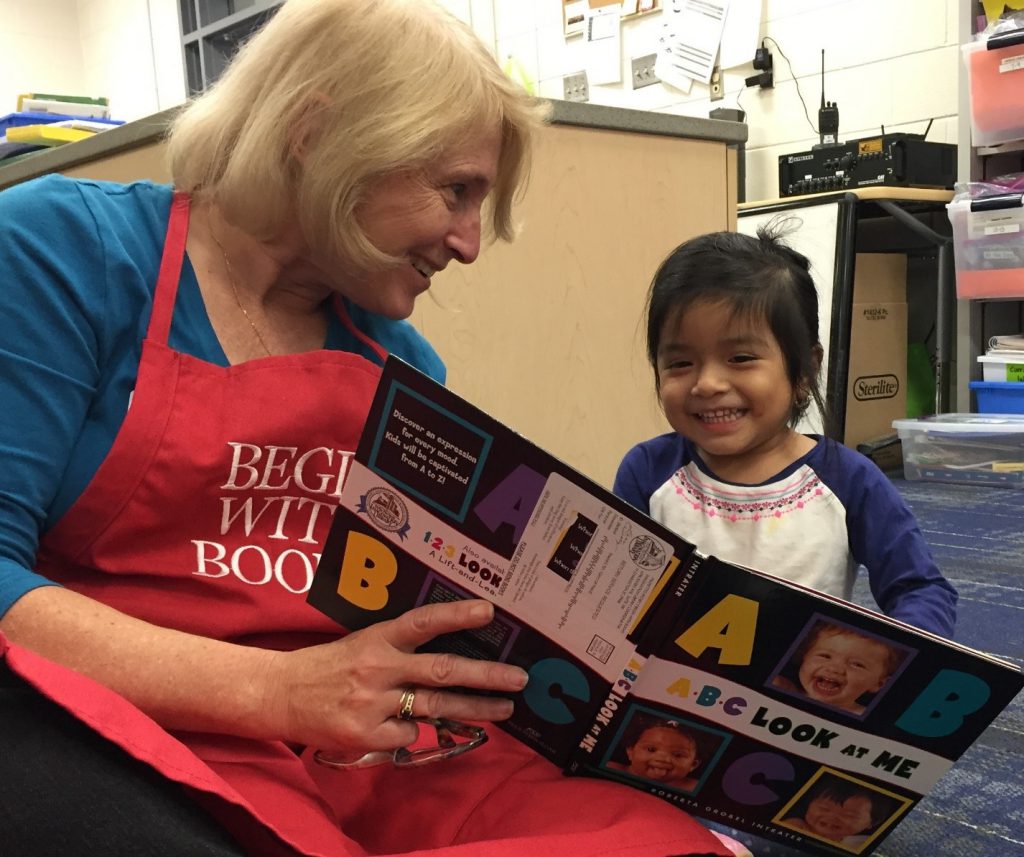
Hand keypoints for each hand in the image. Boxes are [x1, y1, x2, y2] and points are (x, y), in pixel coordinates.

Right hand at [266, 599, 526, 755]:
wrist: (282, 694)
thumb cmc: (330, 666)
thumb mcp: (364, 643)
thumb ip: (400, 648)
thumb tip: (450, 658)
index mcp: (378, 638)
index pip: (423, 622)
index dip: (456, 615)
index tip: (489, 611)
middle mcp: (379, 667)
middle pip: (441, 671)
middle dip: (486, 675)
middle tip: (519, 677)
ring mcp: (373, 702)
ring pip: (435, 707)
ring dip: (475, 708)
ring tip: (505, 709)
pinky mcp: (366, 733)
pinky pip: (407, 734)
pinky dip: (410, 730)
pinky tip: (394, 723)